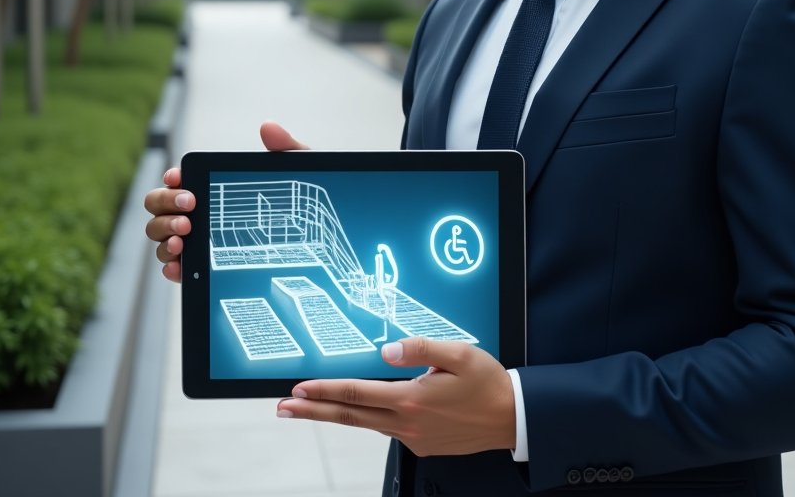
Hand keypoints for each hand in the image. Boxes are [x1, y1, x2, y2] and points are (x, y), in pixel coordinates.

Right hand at [143, 121, 308, 281]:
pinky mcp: (198, 267)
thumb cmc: (293, 201)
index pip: (178, 179)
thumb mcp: (293, 173)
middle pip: (157, 204)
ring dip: (164, 232)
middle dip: (165, 202)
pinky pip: (173, 267)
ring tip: (184, 234)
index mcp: (209, 185)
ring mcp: (193, 239)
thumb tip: (268, 127)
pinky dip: (170, 265)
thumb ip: (284, 147)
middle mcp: (193, 211)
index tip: (179, 178)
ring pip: (159, 233)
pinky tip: (179, 265)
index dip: (172, 177)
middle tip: (190, 206)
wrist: (309, 239)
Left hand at [276, 337, 516, 456]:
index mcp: (412, 399)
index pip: (357, 393)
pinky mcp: (422, 445)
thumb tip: (386, 351)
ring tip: (311, 407)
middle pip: (350, 416)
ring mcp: (414, 438)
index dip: (325, 390)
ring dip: (336, 415)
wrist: (510, 418)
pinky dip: (370, 419)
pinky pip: (389, 429)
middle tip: (284, 408)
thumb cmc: (487, 382)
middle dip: (313, 411)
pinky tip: (369, 409)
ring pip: (366, 424)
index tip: (299, 388)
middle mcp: (408, 423)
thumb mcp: (458, 353)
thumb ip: (420, 348)